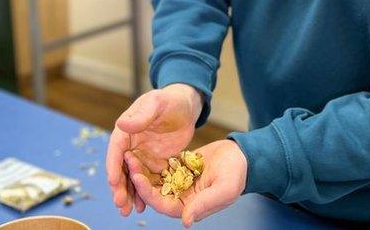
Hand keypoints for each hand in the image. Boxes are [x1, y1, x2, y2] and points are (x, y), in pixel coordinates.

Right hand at [107, 84, 202, 215]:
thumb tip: (121, 125)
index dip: (113, 166)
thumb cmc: (170, 100)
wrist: (186, 106)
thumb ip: (141, 115)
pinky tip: (143, 206)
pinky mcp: (155, 164)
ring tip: (128, 212)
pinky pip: (147, 181)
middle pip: (121, 169)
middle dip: (119, 187)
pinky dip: (144, 193)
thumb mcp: (156, 103)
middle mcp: (130, 146)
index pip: (116, 150)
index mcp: (126, 131)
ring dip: (129, 195)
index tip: (112, 182)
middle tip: (120, 204)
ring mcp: (142, 156)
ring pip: (132, 179)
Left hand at [125, 139, 247, 226]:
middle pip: (153, 192)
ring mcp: (178, 183)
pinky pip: (159, 167)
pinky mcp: (177, 169)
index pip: (162, 204)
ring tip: (129, 154)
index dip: (147, 193)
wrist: (241, 155)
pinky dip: (149, 161)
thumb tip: (186, 221)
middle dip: (139, 179)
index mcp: (189, 207)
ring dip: (142, 169)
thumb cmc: (236, 174)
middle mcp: (180, 197)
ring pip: (154, 179)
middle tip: (129, 161)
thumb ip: (205, 204)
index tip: (136, 177)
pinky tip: (139, 149)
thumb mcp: (224, 189)